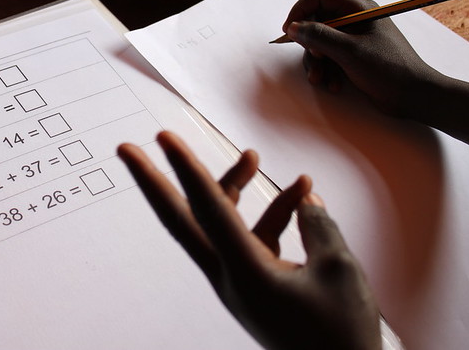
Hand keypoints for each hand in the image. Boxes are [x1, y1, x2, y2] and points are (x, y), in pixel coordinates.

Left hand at [118, 131, 379, 349]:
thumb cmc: (342, 332)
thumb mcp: (339, 271)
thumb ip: (318, 226)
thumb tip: (304, 198)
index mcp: (245, 274)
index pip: (207, 210)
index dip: (185, 169)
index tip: (161, 139)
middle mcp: (229, 275)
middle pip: (182, 219)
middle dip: (155, 182)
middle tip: (126, 149)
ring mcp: (237, 280)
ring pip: (220, 222)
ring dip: (234, 188)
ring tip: (252, 155)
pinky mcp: (252, 283)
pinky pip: (250, 238)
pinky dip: (271, 215)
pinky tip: (299, 195)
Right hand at [282, 0, 443, 116]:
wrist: (414, 95)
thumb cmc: (388, 68)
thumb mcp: (349, 51)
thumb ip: (318, 36)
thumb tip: (292, 27)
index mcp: (359, 9)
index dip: (301, 10)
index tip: (289, 30)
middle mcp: (355, 19)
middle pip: (316, 20)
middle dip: (309, 43)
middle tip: (314, 57)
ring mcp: (354, 38)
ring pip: (319, 42)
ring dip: (316, 62)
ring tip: (320, 79)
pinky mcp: (353, 56)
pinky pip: (329, 57)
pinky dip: (327, 71)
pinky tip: (333, 84)